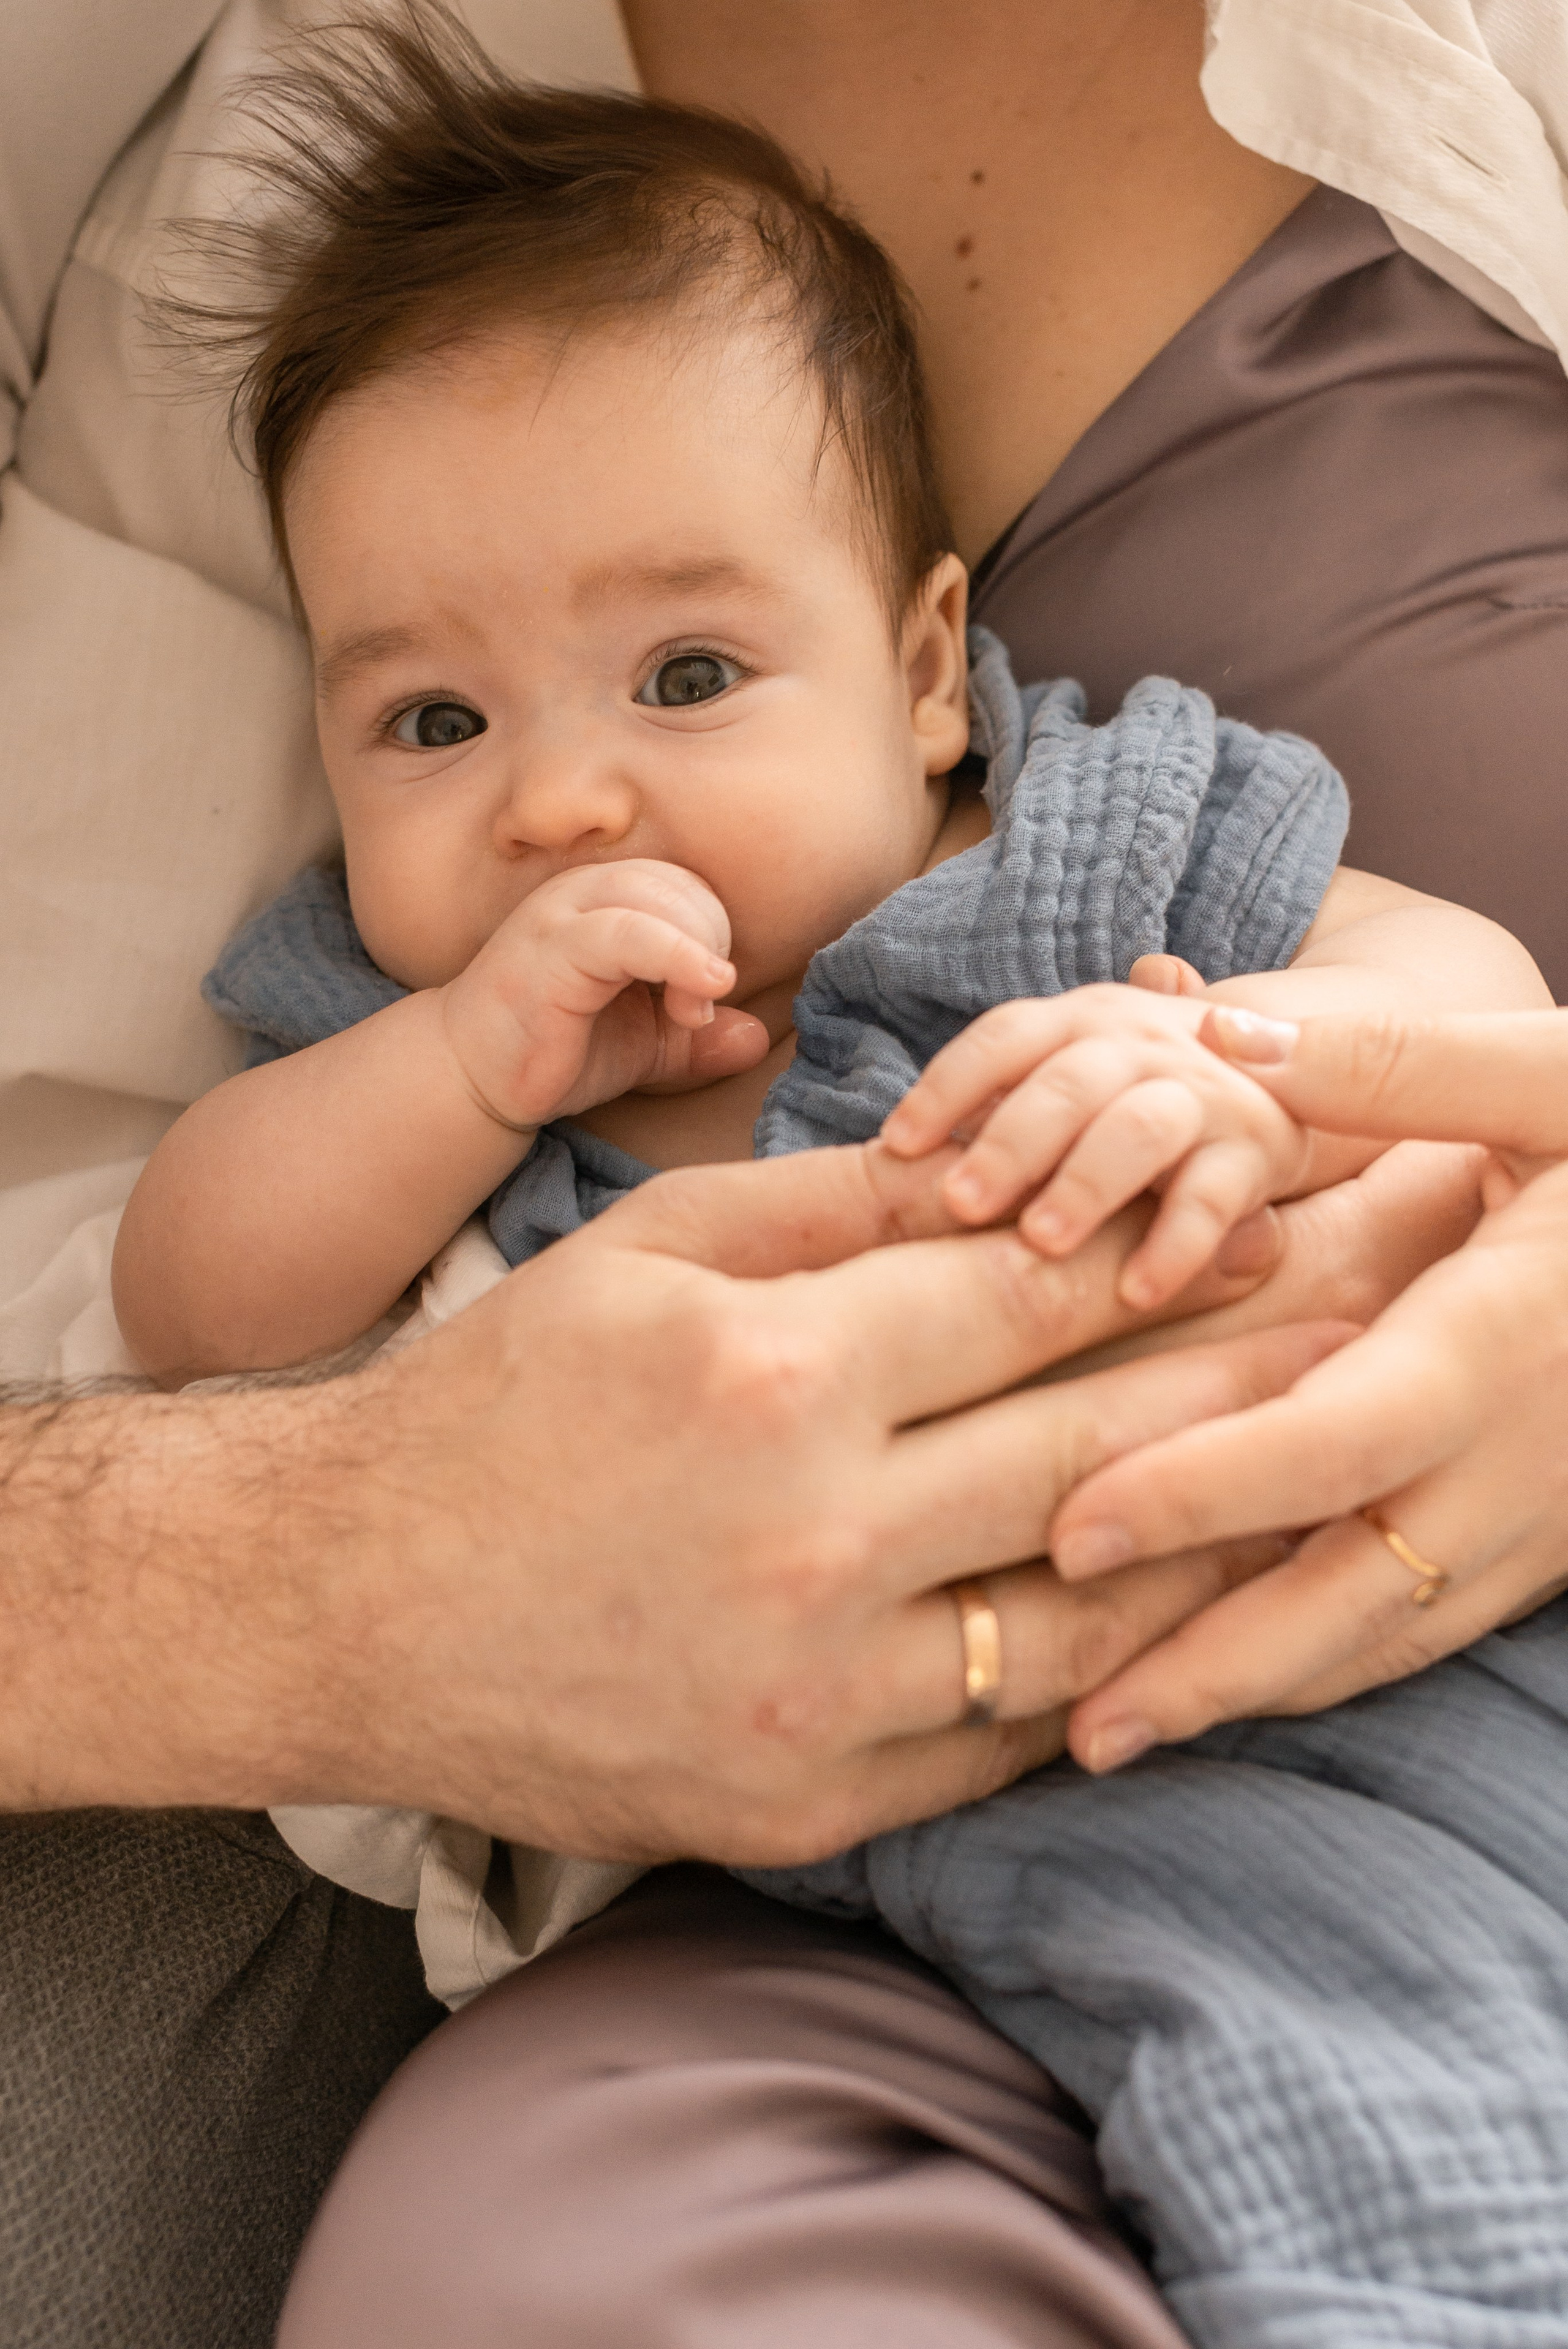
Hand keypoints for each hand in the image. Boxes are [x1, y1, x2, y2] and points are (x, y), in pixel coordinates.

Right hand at [1, 1141, 1336, 1857]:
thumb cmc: (496, 1403)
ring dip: (1210, 1537)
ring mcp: (815, 1692)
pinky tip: (1162, 1621)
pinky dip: (1094, 1674)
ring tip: (1305, 1479)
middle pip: (1097, 1447)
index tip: (1272, 1219)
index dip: (1173, 1254)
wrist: (340, 1606)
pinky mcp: (805, 1804)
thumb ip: (841, 1212)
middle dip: (1250, 1372)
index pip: (1034, 1301)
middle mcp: (811, 1538)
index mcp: (774, 1373)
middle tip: (1358, 1321)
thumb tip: (1009, 1176)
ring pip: (1084, 1612)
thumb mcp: (648, 1252)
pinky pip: (1003, 1737)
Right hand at [441, 858, 770, 1127]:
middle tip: (694, 1009)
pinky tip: (699, 992)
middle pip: (682, 886)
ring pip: (658, 899)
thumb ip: (698, 1036)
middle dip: (711, 943)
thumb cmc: (558, 1047)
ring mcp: (564, 914)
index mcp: (609, 895)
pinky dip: (676, 957)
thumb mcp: (646, 1043)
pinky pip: (627, 932)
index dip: (713, 936)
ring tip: (690, 1011)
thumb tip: (757, 1037)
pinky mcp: (551, 950)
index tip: (705, 996)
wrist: (473, 1074)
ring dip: (696, 952)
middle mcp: (585, 890)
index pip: (688, 886)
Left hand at [881, 984, 1311, 1309]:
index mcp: (1079, 1021)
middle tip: (960, 1202)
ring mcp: (1202, 1095)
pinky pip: (1213, 1199)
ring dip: (1087, 1184)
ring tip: (1043, 1243)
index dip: (947, 1087)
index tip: (895, 1146)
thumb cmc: (1140, 1091)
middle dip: (1011, 1142)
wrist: (1300, 1066)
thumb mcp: (1076, 1075)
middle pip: (1068, 1083)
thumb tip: (888, 1156)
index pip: (1003, 1038)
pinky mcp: (1256, 1151)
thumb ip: (1001, 1103)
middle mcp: (1138, 1045)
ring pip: (1138, 1130)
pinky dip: (1175, 1247)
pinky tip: (1132, 1293)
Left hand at [1049, 1008, 1567, 1772]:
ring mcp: (1548, 1517)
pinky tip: (1233, 1679)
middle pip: (1355, 1595)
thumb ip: (1398, 1066)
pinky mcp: (1557, 1540)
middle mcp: (1523, 1456)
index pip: (1332, 1443)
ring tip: (1118, 1731)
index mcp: (1501, 1342)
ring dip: (1259, 1688)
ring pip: (1390, 1633)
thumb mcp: (1559, 1078)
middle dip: (1215, 1667)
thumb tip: (1226, 1038)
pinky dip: (1328, 1660)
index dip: (1202, 1492)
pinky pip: (1428, 1621)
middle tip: (1079, 1728)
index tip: (1074, 1531)